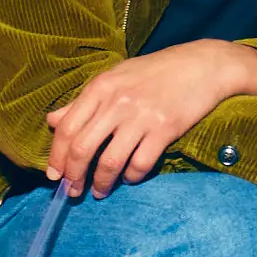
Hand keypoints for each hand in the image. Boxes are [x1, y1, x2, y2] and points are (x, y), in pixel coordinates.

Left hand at [46, 41, 255, 196]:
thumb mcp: (114, 78)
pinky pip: (140, 164)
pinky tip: (130, 178)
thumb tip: (52, 121)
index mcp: (99, 88)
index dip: (56, 157)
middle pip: (82, 148)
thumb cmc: (155, 71)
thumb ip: (83, 102)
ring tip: (100, 191)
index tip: (54, 175)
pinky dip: (132, 177)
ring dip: (101, 183)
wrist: (203, 65)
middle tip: (73, 190)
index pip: (66, 128)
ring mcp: (141, 117)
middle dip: (73, 176)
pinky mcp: (165, 130)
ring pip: (110, 161)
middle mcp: (116, 103)